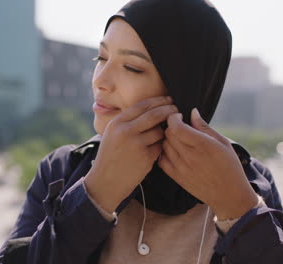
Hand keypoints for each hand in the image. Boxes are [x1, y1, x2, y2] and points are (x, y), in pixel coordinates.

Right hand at [85, 96, 177, 212]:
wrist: (105, 182)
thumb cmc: (111, 156)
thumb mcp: (112, 134)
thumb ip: (128, 121)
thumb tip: (151, 108)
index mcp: (117, 123)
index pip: (142, 105)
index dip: (158, 101)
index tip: (168, 100)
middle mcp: (126, 131)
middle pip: (154, 115)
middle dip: (168, 110)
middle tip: (176, 109)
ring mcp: (136, 144)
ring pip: (160, 131)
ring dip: (165, 131)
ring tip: (163, 134)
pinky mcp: (145, 158)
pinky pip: (160, 147)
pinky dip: (161, 147)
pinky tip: (157, 150)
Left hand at [158, 108, 257, 219]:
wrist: (229, 195)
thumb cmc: (230, 167)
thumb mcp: (223, 143)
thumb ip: (205, 127)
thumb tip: (192, 112)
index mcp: (203, 145)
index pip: (176, 127)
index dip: (174, 117)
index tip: (179, 116)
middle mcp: (190, 156)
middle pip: (168, 134)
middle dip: (171, 126)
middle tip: (179, 126)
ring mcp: (181, 168)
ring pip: (163, 146)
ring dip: (167, 139)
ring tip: (178, 139)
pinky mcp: (177, 178)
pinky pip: (161, 160)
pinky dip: (164, 153)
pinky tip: (173, 151)